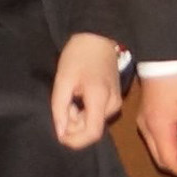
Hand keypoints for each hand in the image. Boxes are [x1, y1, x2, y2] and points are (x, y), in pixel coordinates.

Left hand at [50, 32, 126, 149]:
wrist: (97, 36)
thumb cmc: (79, 55)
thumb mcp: (63, 79)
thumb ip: (60, 107)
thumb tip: (60, 133)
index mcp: (101, 99)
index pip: (92, 133)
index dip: (74, 140)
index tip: (59, 132)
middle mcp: (113, 104)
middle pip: (91, 129)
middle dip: (73, 124)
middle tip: (64, 103)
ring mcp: (116, 102)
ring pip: (94, 123)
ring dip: (78, 117)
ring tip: (71, 96)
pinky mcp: (115, 99)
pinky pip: (98, 115)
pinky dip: (85, 111)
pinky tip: (79, 96)